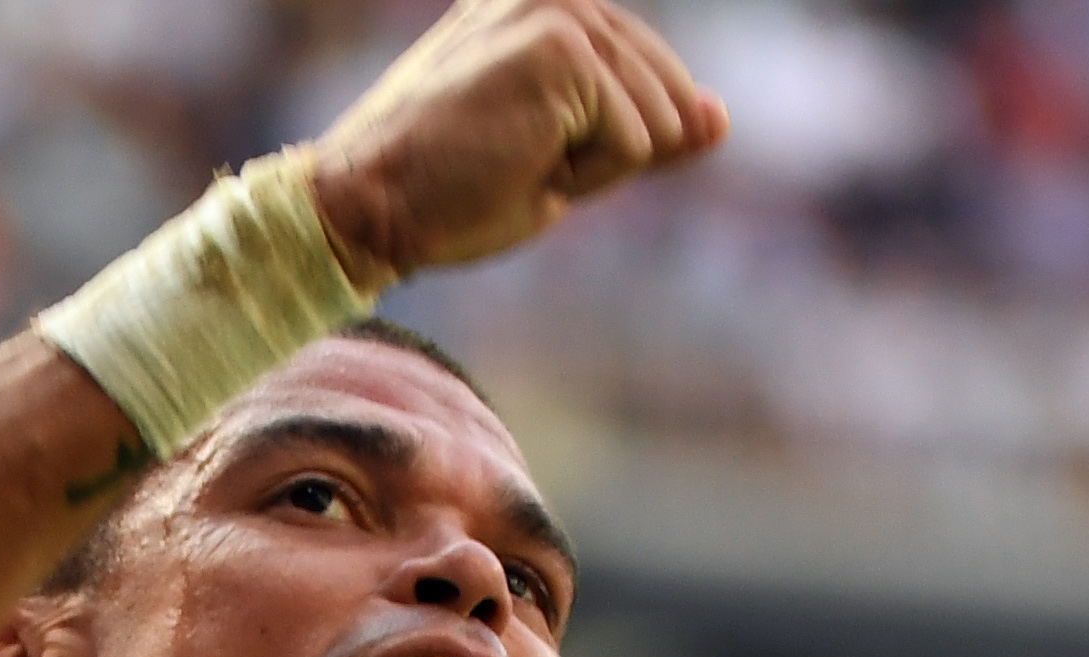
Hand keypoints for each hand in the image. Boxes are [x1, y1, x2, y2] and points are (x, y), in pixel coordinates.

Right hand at [310, 0, 727, 284]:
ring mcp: (564, 15)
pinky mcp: (566, 52)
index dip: (606, 146)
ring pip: (657, 127)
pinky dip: (581, 180)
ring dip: (591, 171)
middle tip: (511, 163)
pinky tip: (514, 165)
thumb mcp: (562, 160)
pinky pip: (635, 146)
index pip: (650, 80)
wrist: (367, 205)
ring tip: (510, 161)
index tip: (512, 152)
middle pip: (668, 102)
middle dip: (604, 159)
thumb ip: (642, 130)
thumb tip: (721, 120)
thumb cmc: (447, 193)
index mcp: (548, 10)